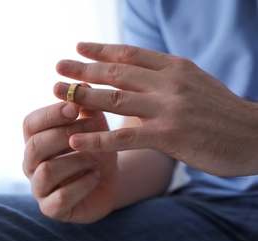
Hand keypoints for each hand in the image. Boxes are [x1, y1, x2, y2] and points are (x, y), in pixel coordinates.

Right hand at [23, 100, 118, 222]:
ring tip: (97, 157)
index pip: (30, 123)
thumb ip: (85, 106)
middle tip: (92, 128)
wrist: (109, 179)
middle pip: (35, 145)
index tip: (74, 107)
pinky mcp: (52, 208)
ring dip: (76, 160)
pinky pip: (60, 199)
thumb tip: (75, 84)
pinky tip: (96, 176)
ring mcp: (39, 187)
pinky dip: (82, 185)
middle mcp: (31, 163)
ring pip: (47, 171)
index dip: (50, 114)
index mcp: (36, 139)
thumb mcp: (94, 125)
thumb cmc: (96, 147)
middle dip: (65, 135)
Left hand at [55, 42, 257, 176]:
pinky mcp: (169, 136)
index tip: (79, 46)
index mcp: (175, 68)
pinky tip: (76, 140)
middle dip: (83, 68)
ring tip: (57, 93)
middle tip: (57, 65)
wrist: (255, 136)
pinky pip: (125, 137)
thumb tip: (135, 78)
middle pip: (117, 72)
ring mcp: (168, 108)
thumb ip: (165, 79)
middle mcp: (169, 82)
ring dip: (83, 95)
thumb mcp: (194, 84)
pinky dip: (98, 138)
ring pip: (116, 98)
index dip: (102, 49)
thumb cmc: (222, 113)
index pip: (130, 54)